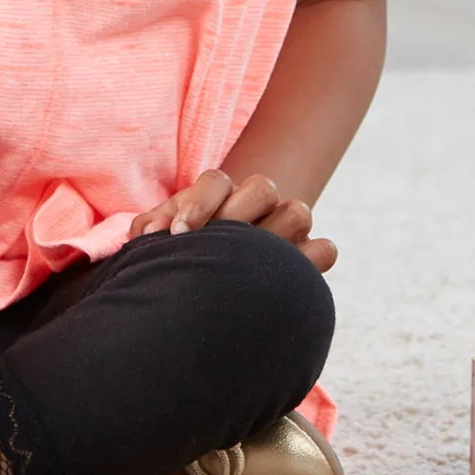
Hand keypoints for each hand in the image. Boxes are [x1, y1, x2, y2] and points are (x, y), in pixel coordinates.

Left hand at [130, 170, 337, 273]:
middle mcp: (255, 205)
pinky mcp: (303, 258)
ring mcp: (283, 229)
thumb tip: (151, 233)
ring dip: (274, 236)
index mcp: (220, 195)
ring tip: (245, 268)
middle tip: (211, 246)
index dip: (199, 204)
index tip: (177, 235)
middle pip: (262, 187)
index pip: (216, 182)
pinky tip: (282, 281)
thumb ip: (150, 230)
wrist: (202, 292)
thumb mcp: (159, 241)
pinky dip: (312, 259)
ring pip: (297, 211)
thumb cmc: (179, 256)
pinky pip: (324, 248)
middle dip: (236, 215)